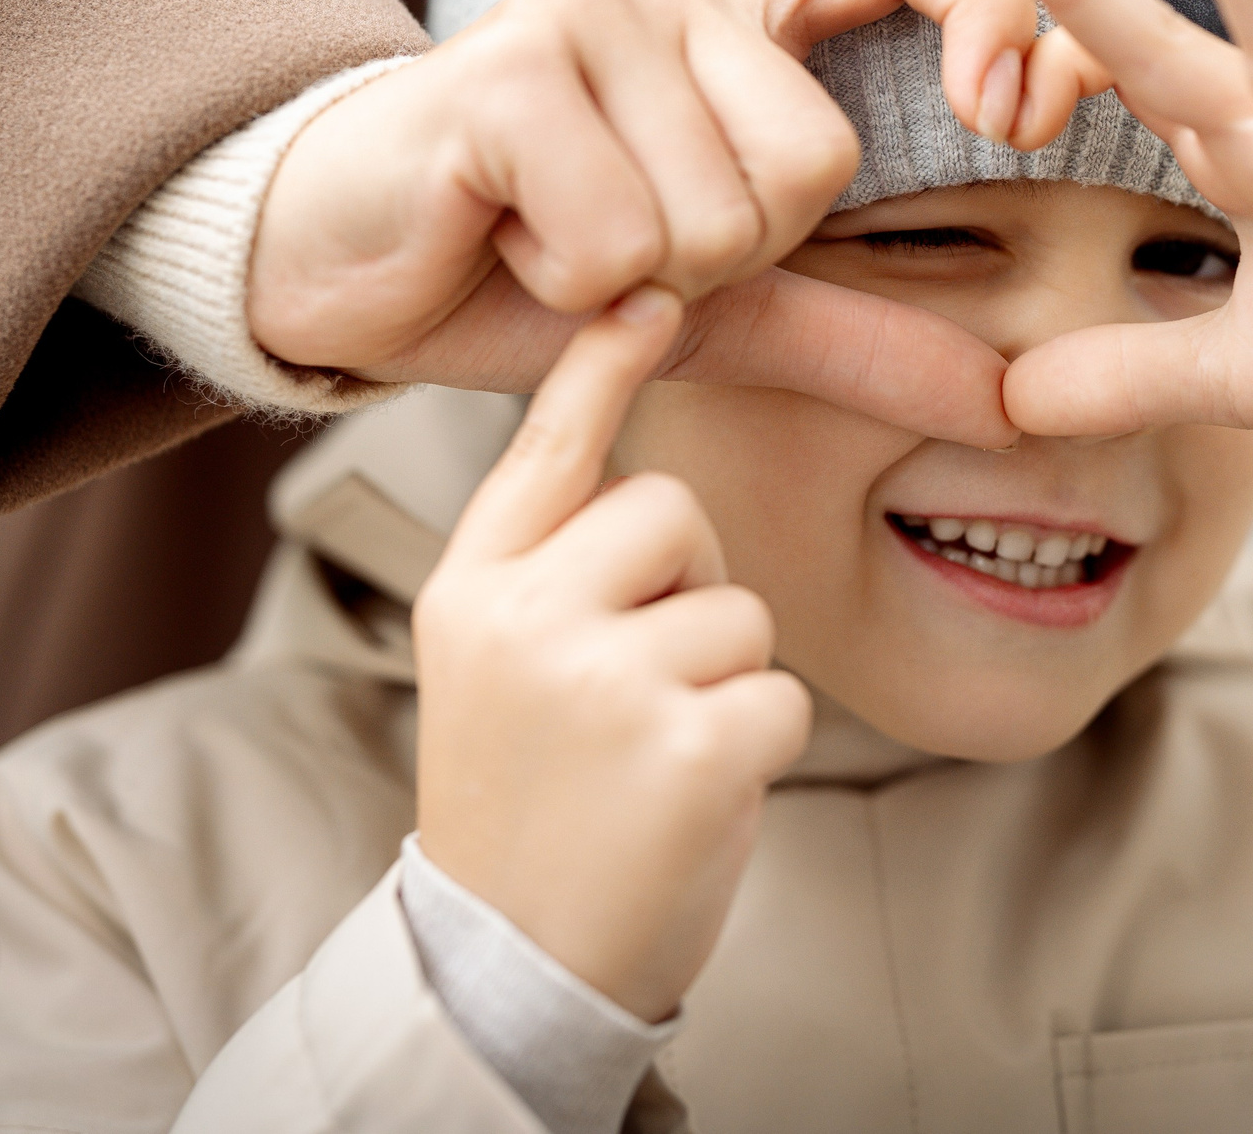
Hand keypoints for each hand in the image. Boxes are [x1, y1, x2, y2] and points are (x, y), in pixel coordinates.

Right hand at [249, 0, 1086, 447]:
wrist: (339, 272)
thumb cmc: (526, 269)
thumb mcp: (721, 309)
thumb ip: (862, 339)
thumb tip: (1014, 405)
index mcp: (735, 7)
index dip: (991, 10)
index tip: (1010, 116)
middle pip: (813, 162)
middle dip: (730, 257)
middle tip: (622, 244)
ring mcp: (581, 9)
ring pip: (716, 217)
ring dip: (638, 284)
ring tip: (551, 241)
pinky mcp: (505, 73)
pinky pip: (620, 241)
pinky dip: (568, 289)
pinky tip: (504, 242)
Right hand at [412, 287, 810, 1021]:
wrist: (512, 959)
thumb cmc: (528, 799)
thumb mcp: (497, 664)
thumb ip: (550, 567)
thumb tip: (635, 475)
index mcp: (472, 588)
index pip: (547, 448)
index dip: (602, 365)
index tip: (649, 292)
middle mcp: (526, 619)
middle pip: (672, 510)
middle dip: (688, 584)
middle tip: (637, 684)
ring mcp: (604, 682)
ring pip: (739, 608)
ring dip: (723, 679)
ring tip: (650, 753)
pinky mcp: (687, 749)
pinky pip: (780, 693)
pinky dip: (759, 746)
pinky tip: (691, 796)